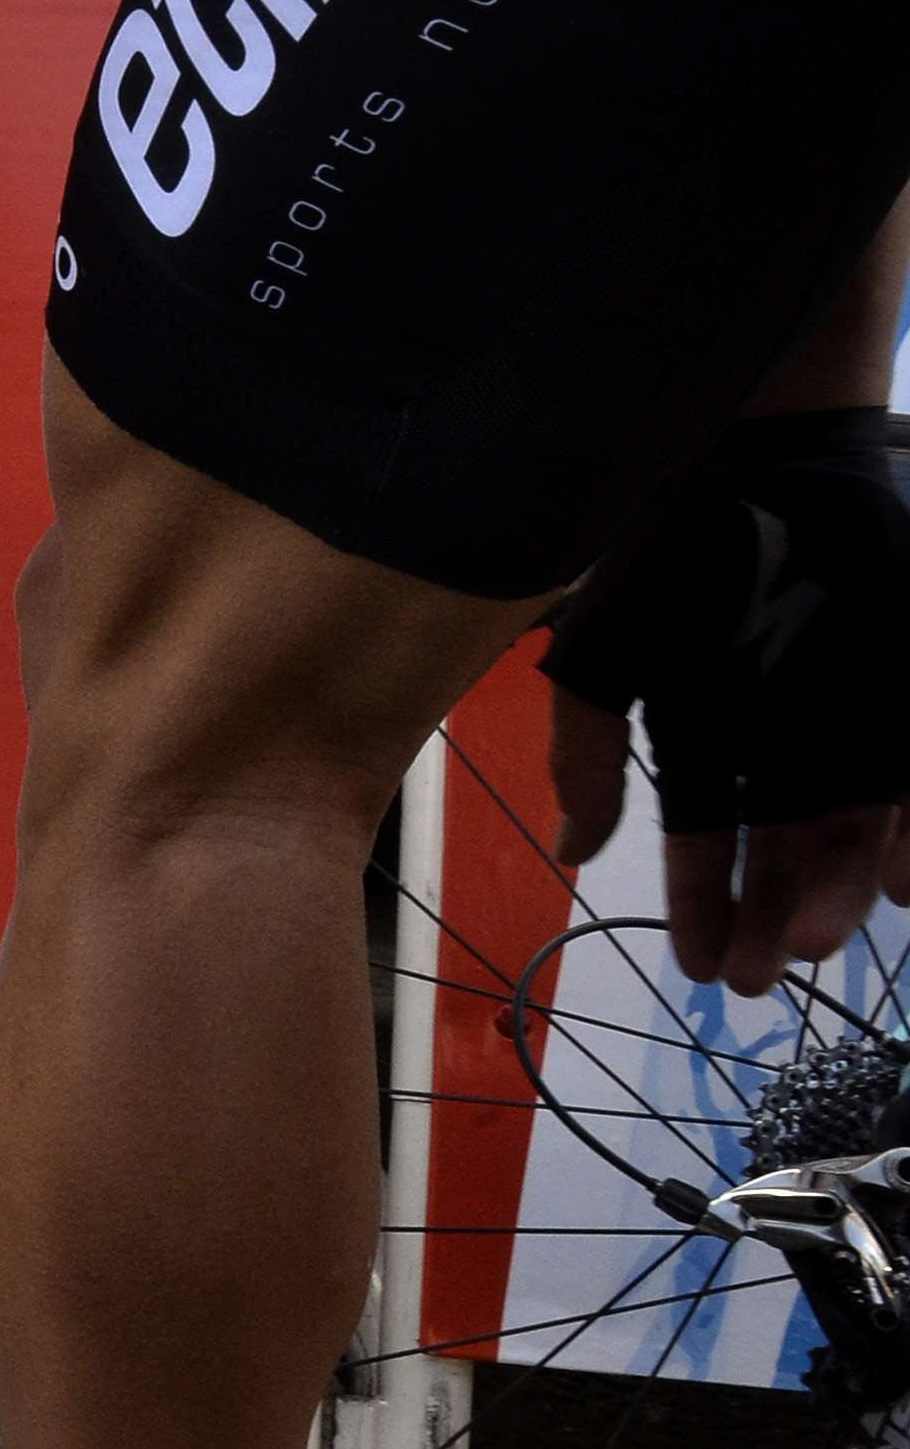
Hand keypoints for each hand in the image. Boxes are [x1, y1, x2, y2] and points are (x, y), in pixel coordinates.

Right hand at [546, 407, 909, 992]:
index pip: (704, 838)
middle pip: (781, 850)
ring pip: (851, 831)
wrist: (762, 467)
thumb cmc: (667, 563)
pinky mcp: (902, 704)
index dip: (702, 902)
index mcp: (705, 732)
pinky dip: (907, 844)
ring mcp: (849, 721)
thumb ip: (586, 758)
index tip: (703, 967)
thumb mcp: (599, 666)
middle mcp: (780, 739)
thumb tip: (573, 854)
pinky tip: (893, 889)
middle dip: (769, 919)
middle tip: (760, 981)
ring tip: (816, 942)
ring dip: (837, 895)